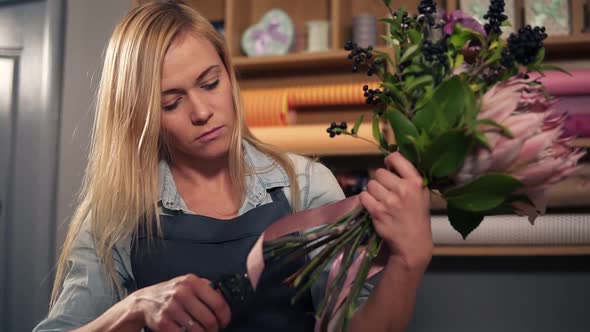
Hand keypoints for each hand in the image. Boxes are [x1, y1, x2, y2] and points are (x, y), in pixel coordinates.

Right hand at [127, 274, 230, 331]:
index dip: (225, 316)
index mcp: (191, 282)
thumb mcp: (187, 283)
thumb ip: (205, 287)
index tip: (224, 321)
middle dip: (214, 328)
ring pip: (198, 330)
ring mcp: (172, 308)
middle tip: (214, 329)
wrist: (144, 301)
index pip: (218, 302)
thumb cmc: (169, 292)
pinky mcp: (164, 322)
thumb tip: (223, 297)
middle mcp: (182, 293)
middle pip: (209, 319)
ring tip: (202, 331)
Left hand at [360, 152, 432, 271]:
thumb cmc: (417, 216)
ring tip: (382, 200)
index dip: (389, 161)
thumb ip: (408, 177)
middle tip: (386, 191)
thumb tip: (391, 159)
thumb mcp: (421, 193)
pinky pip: (363, 196)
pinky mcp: (377, 212)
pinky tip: (375, 206)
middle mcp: (403, 190)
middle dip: (380, 181)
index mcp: (415, 182)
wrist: (413, 243)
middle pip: (379, 172)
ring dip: (373, 191)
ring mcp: (389, 201)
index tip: (389, 167)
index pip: (396, 158)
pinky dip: (366, 201)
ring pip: (370, 184)